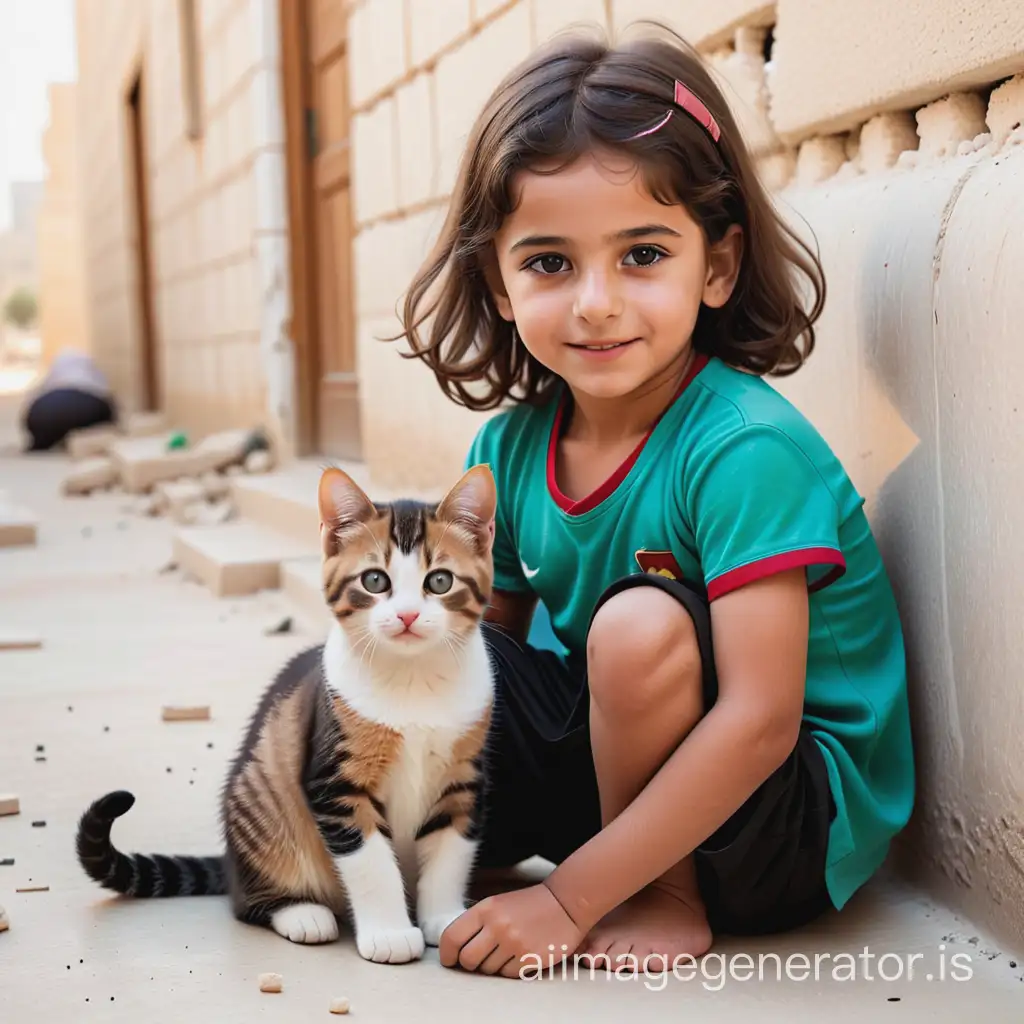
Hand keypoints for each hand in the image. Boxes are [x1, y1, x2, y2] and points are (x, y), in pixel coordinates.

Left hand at [438, 883, 582, 978]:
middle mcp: (497, 925)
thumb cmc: (528, 905)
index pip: (452, 937)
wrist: (565, 903)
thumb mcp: (498, 904)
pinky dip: (511, 969)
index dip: (447, 954)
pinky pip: (508, 974)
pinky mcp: (529, 957)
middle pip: (467, 960)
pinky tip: (521, 954)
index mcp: (486, 909)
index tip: (450, 960)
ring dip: (494, 965)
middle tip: (481, 957)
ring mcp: (513, 942)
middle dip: (471, 964)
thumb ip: (476, 923)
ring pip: (487, 970)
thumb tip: (455, 951)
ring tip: (508, 949)